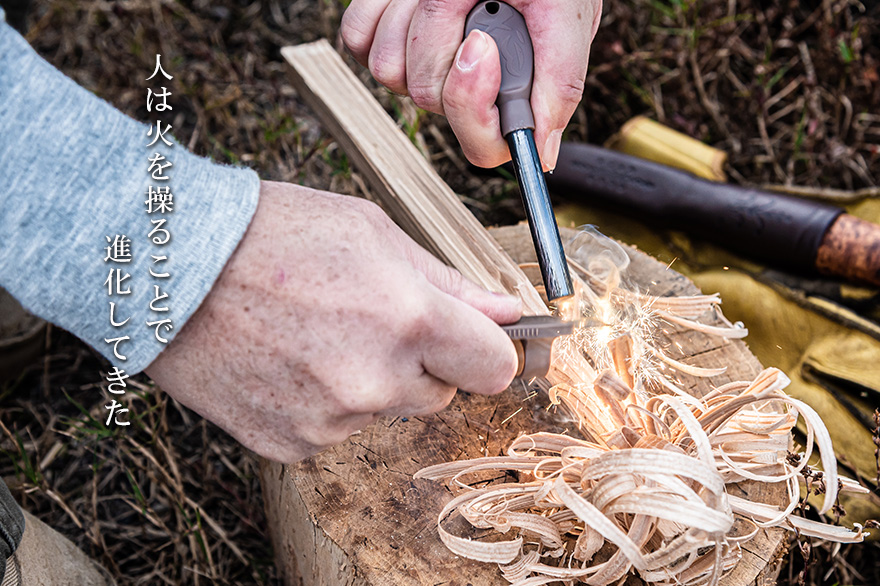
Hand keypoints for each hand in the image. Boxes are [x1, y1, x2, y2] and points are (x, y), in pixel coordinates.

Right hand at [146, 181, 520, 462]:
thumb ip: (448, 282)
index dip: (489, 351)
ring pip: (385, 410)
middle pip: (440, 393)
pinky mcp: (291, 443)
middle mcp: (375, 380)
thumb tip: (506, 313)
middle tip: (370, 319)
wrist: (170, 266)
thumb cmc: (272, 234)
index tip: (477, 342)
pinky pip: (337, 429)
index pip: (494, 367)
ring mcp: (331, 419)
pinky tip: (289, 360)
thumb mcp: (372, 233)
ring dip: (370, 382)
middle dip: (421, 361)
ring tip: (317, 334)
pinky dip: (324, 402)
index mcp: (408, 318)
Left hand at [341, 0, 601, 169]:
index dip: (472, 108)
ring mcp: (418, 60)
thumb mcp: (563, 12)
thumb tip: (544, 154)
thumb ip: (562, 80)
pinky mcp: (382, 34)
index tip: (481, 46)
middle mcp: (461, 83)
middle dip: (445, 35)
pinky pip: (359, 37)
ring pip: (388, 70)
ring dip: (415, 12)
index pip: (482, 145)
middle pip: (428, 98)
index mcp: (507, 90)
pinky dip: (380, 5)